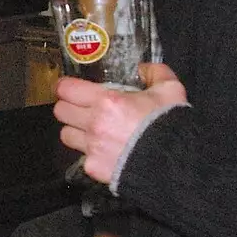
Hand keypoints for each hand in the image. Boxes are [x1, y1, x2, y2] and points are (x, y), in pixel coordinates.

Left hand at [53, 63, 186, 183]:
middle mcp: (94, 124)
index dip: (65, 87)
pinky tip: (104, 150)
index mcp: (107, 101)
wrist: (176, 163)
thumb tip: (143, 68)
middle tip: (80, 107)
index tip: (69, 88)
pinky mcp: (94, 168)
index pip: (66, 89)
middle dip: (68, 107)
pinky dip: (89, 153)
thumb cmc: (171, 126)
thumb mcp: (170, 90)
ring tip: (90, 130)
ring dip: (75, 130)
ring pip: (66, 135)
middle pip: (60, 111)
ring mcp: (92, 147)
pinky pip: (81, 157)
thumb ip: (155, 73)